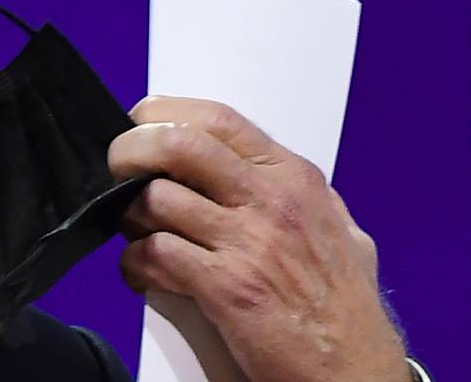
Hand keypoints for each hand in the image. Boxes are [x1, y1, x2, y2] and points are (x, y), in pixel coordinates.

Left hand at [109, 96, 408, 381]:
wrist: (355, 369)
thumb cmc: (345, 305)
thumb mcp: (337, 228)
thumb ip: (293, 193)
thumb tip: (249, 169)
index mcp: (293, 177)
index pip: (216, 118)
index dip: (164, 114)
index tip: (138, 123)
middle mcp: (272, 199)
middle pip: (177, 144)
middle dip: (130, 150)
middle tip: (116, 169)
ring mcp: (249, 241)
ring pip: (155, 199)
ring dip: (129, 216)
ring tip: (135, 232)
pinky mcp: (227, 286)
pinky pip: (154, 255)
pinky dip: (135, 264)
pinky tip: (142, 273)